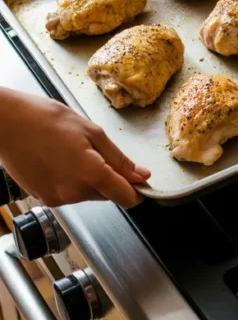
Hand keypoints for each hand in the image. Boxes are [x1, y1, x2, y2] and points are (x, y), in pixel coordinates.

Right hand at [0, 90, 150, 207]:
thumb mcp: (91, 132)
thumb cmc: (46, 119)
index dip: (137, 190)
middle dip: (109, 179)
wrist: (6, 123)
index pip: (127, 198)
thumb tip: (141, 176)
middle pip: (107, 195)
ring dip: (89, 179)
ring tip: (71, 153)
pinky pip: (69, 194)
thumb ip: (119, 159)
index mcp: (91, 174)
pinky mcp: (44, 199)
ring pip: (88, 195)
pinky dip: (70, 181)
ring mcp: (57, 198)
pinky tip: (59, 161)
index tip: (138, 180)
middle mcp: (74, 193)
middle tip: (95, 151)